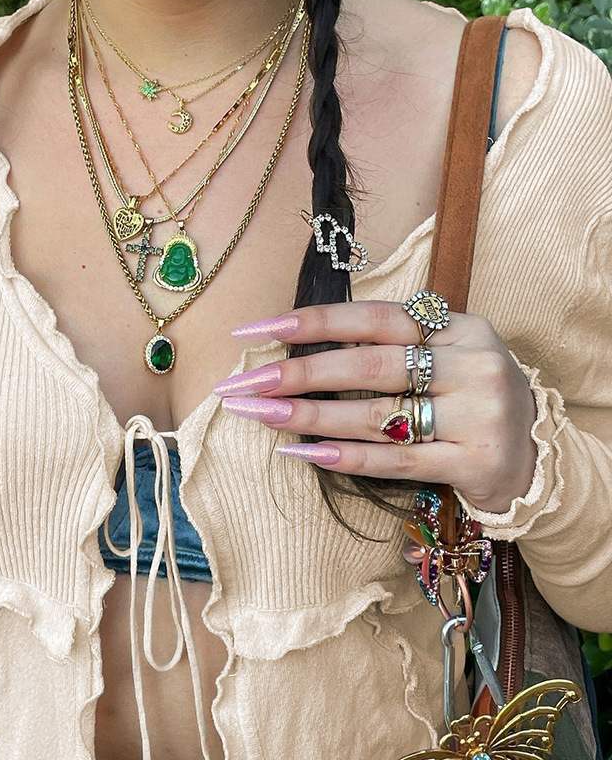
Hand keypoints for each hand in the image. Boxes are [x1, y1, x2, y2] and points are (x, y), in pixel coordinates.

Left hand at [213, 301, 537, 513]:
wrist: (536, 453)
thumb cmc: (470, 396)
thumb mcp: (445, 353)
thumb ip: (390, 345)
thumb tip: (301, 345)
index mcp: (458, 327)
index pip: (373, 318)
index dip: (312, 322)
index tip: (256, 329)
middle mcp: (471, 364)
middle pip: (368, 366)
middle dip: (297, 373)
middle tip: (244, 383)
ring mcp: (478, 416)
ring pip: (376, 415)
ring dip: (309, 415)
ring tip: (260, 415)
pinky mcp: (475, 463)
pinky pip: (397, 460)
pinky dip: (346, 456)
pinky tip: (304, 452)